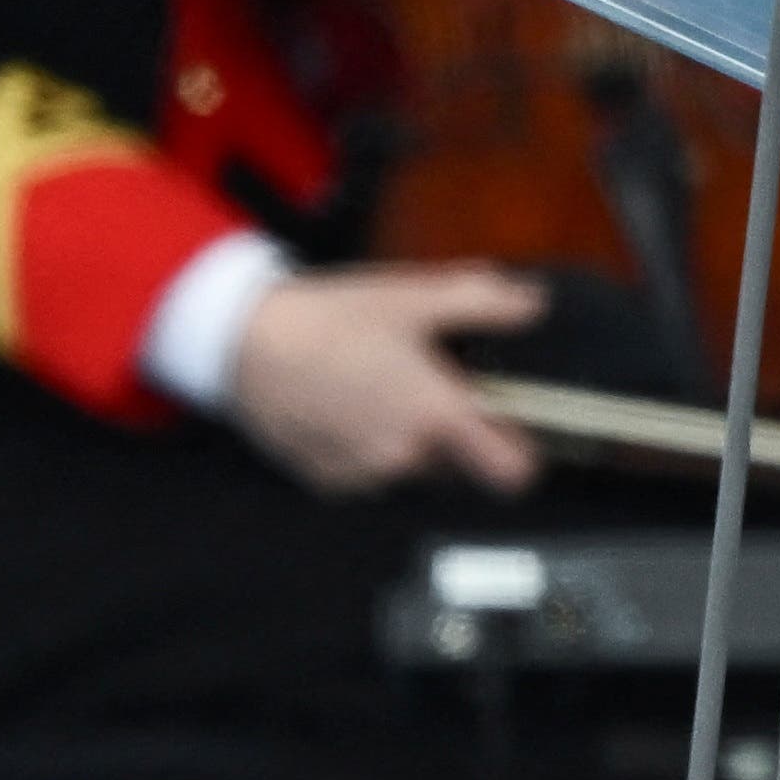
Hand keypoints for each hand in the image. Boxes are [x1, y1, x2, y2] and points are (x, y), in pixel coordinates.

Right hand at [230, 264, 542, 497]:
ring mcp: (364, 476)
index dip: (525, 455)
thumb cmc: (329, 320)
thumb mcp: (413, 297)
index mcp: (436, 414)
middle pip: (461, 465)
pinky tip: (353, 406)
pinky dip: (371, 447)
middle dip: (459, 433)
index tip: (523, 434)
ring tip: (387, 389)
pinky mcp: (330, 482)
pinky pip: (372, 473)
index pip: (509, 472)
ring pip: (415, 469)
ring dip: (413, 441)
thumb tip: (532, 305)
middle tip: (436, 384)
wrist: (246, 345)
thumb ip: (483, 302)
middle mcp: (404, 457)